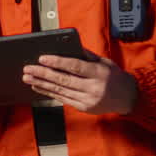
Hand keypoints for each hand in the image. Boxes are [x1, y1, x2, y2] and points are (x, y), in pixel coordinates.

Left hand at [23, 53, 137, 114]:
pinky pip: (63, 99)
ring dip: (41, 83)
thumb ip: (86, 55)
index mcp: (100, 73)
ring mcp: (88, 100)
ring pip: (60, 91)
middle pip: (64, 80)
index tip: (42, 58)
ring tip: (28, 77)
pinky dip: (48, 92)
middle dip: (43, 73)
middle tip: (28, 68)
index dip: (57, 62)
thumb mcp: (104, 62)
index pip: (75, 66)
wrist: (128, 98)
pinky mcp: (84, 108)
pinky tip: (38, 86)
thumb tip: (66, 47)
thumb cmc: (114, 76)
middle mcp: (94, 87)